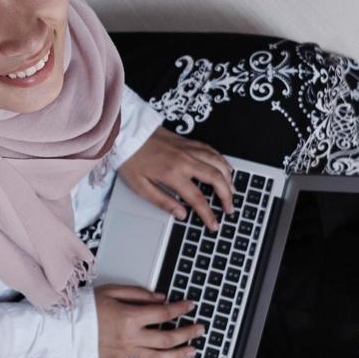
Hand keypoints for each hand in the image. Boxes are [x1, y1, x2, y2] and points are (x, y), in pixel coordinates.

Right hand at [94, 283, 203, 357]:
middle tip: (199, 330)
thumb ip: (138, 294)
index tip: (190, 306)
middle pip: (166, 339)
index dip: (180, 309)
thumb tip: (160, 299)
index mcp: (130, 317)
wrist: (65, 326)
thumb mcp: (113, 291)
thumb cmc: (86, 306)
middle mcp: (130, 337)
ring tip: (191, 351)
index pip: (163, 314)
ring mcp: (124, 352)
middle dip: (187, 334)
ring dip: (177, 356)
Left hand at [116, 126, 234, 231]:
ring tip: (232, 192)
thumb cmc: (130, 159)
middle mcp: (185, 160)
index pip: (197, 198)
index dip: (208, 214)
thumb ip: (163, 201)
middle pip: (216, 178)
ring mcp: (189, 149)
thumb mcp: (141, 187)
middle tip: (229, 208)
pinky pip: (212, 150)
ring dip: (229, 178)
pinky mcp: (188, 141)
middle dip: (227, 196)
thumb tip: (181, 214)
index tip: (214, 224)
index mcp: (173, 174)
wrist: (125, 133)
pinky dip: (222, 161)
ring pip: (218, 162)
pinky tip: (226, 168)